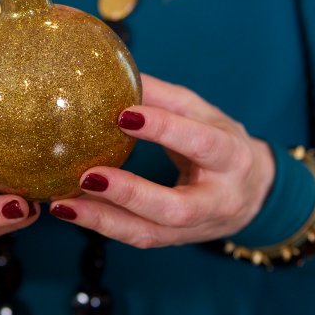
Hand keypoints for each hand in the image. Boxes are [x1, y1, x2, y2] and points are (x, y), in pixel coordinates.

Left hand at [49, 74, 274, 248]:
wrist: (252, 193)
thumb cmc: (222, 144)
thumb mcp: (203, 114)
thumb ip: (164, 98)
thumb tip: (117, 73)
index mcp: (232, 157)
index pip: (201, 143)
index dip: (165, 130)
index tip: (123, 114)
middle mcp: (219, 200)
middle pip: (175, 207)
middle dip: (130, 193)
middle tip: (87, 175)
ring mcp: (196, 227)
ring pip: (150, 233)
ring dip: (103, 220)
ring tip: (63, 204)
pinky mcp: (175, 240)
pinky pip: (137, 237)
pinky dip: (103, 225)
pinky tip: (71, 210)